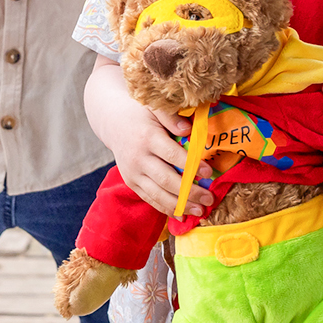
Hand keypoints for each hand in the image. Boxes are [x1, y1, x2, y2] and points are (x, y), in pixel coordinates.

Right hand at [86, 61, 212, 217]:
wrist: (113, 122)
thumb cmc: (142, 114)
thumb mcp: (155, 108)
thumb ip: (171, 117)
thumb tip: (188, 130)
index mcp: (147, 137)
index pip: (171, 154)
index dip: (190, 165)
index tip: (209, 173)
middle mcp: (138, 158)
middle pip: (165, 179)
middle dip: (189, 192)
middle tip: (209, 198)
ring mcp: (133, 173)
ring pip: (157, 194)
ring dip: (180, 205)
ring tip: (200, 211)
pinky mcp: (131, 182)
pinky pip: (149, 198)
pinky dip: (166, 208)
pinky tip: (182, 214)